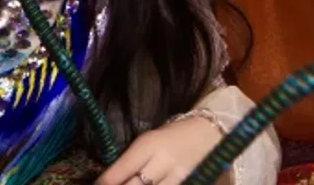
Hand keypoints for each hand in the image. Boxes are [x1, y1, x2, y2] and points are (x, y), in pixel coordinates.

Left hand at [95, 117, 225, 184]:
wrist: (208, 134)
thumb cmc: (170, 138)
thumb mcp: (147, 143)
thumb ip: (130, 162)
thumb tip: (107, 181)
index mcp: (148, 146)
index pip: (121, 171)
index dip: (105, 183)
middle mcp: (163, 162)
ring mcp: (179, 177)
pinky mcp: (192, 183)